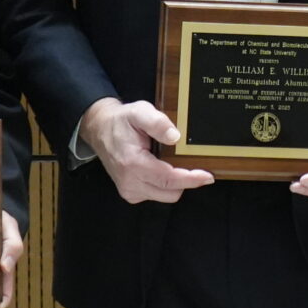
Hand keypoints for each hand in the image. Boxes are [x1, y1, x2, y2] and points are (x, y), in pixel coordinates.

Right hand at [81, 97, 214, 204]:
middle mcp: (130, 182)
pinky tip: (161, 168)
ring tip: (172, 162)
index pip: (168, 179)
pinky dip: (164, 184)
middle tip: (192, 163)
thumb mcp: (139, 111)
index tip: (207, 176)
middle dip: (185, 180)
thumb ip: (157, 123)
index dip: (190, 179)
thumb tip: (175, 137)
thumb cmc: (122, 121)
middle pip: (170, 192)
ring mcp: (129, 190)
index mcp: (133, 164)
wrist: (100, 130)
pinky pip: (156, 194)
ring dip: (175, 182)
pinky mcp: (130, 193)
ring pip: (165, 195)